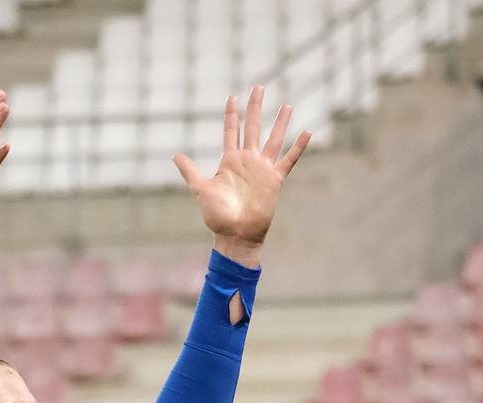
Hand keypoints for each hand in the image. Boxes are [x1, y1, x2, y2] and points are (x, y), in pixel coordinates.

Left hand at [173, 88, 310, 266]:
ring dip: (280, 122)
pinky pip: (289, 160)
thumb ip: (190, 171)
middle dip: (255, 108)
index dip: (232, 115)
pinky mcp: (275, 179)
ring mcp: (262, 169)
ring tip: (286, 105)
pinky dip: (298, 147)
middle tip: (258, 87)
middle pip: (252, 127)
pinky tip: (307, 132)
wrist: (235, 234)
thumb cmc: (217, 216)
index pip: (231, 131)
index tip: (232, 97)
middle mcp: (247, 161)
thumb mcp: (200, 189)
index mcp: (229, 161)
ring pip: (273, 139)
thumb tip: (175, 155)